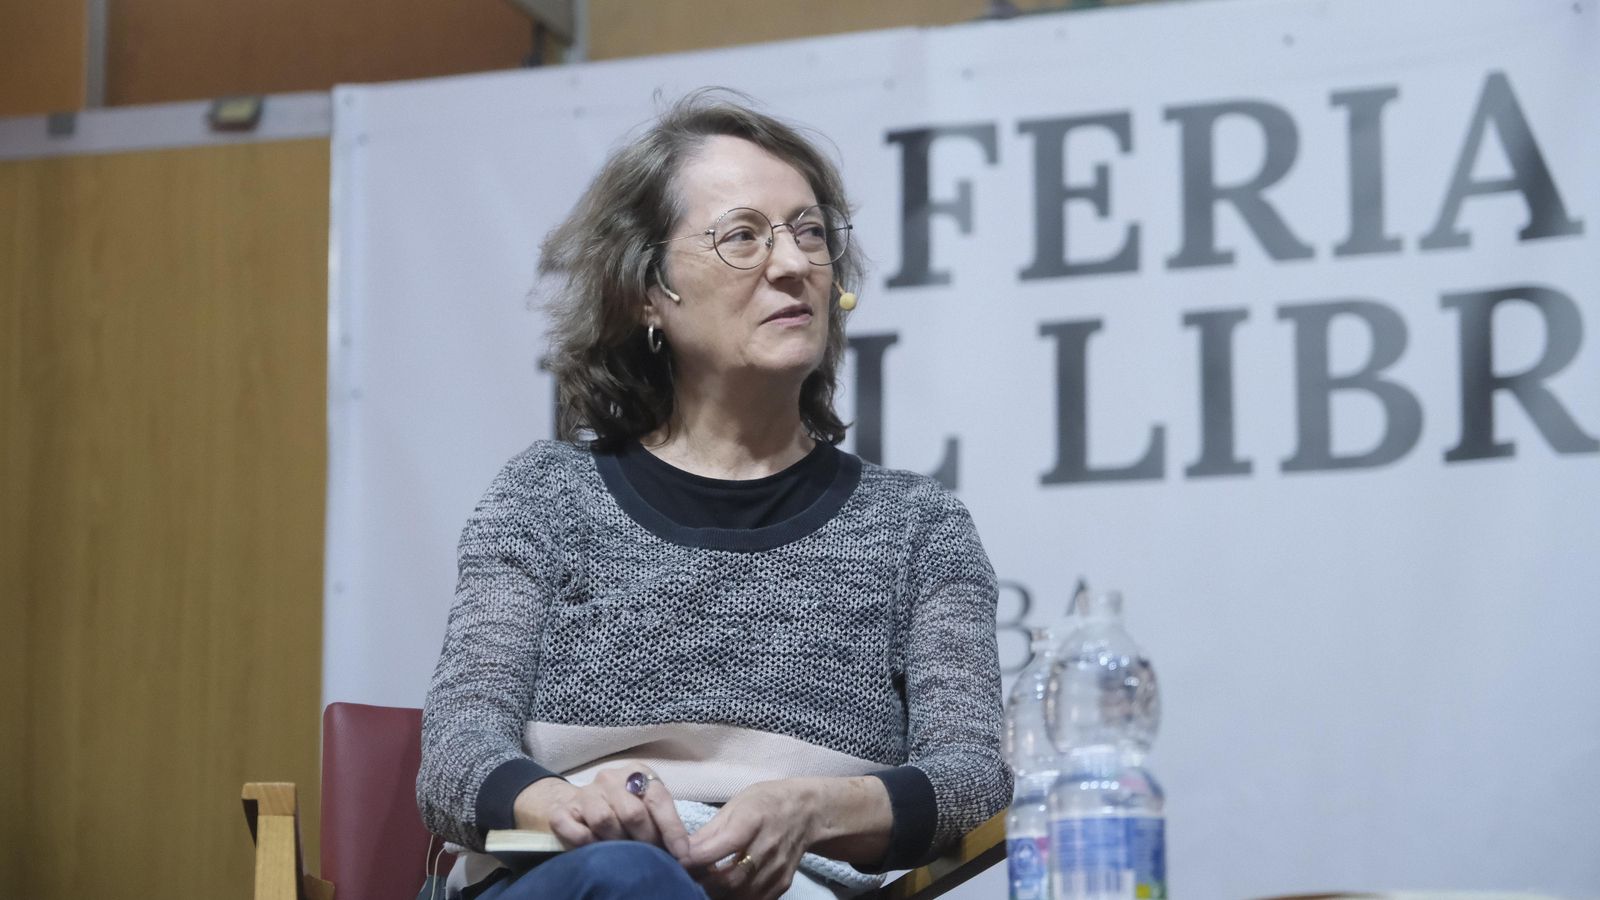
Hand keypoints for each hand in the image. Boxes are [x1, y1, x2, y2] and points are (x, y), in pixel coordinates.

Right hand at [512, 766, 690, 861]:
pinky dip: (585, 842)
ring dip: (616, 842)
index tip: (680, 853)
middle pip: (632, 812)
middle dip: (645, 840)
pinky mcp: (562, 810)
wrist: (581, 803)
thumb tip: (684, 853)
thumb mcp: (647, 807)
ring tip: (623, 853)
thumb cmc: (624, 808)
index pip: (658, 799)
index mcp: (637, 772)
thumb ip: (663, 824)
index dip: (672, 829)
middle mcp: (611, 778)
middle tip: (650, 856)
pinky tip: (595, 848)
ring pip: (604, 820)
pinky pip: (573, 829)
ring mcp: (585, 792)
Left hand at [685, 780, 819, 899]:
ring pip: (740, 895)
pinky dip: (735, 899)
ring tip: (702, 886)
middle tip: (686, 879)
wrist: (808, 812)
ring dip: (717, 895)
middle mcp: (768, 847)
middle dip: (703, 883)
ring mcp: (777, 869)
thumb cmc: (766, 802)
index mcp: (753, 820)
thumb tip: (681, 851)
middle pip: (730, 878)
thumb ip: (710, 831)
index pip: (720, 847)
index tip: (678, 862)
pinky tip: (723, 891)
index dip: (696, 859)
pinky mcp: (782, 884)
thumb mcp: (736, 805)